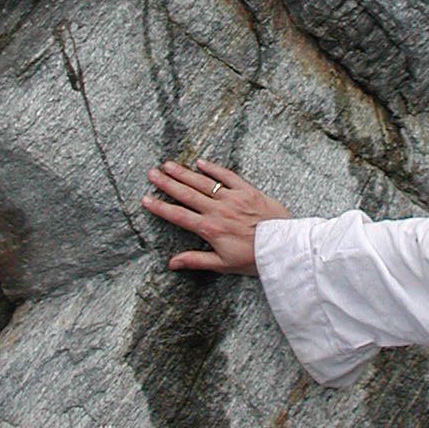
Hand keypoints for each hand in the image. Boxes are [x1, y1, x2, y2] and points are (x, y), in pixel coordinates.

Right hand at [142, 158, 290, 274]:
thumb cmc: (254, 258)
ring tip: (167, 165)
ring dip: (184, 173)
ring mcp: (233, 198)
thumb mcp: (223, 265)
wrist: (283, 247)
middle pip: (186, 194)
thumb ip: (196, 260)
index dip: (160, 207)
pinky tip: (199, 162)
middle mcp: (218, 210)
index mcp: (210, 229)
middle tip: (151, 173)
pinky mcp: (247, 191)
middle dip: (167, 183)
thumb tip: (172, 263)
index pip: (179, 216)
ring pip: (203, 183)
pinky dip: (213, 168)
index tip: (145, 199)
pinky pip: (227, 176)